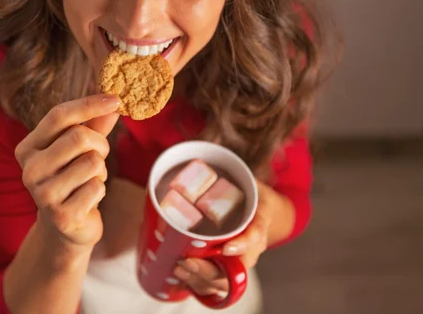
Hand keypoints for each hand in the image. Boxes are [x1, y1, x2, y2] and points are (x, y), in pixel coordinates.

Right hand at [14, 94, 119, 249]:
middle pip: (79, 137)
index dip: (89, 104)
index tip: (115, 99)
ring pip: (92, 162)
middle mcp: (30, 170)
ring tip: (89, 180)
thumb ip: (93, 125)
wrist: (64, 227)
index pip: (58, 115)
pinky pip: (97, 187)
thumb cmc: (72, 178)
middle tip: (98, 156)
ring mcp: (43, 195)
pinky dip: (100, 190)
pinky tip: (87, 199)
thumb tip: (114, 105)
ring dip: (101, 170)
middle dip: (100, 144)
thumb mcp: (79, 149)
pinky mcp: (62, 216)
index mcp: (28, 148)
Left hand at [173, 181, 272, 295]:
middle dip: (210, 271)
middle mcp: (253, 247)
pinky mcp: (229, 268)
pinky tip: (180, 278)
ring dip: (201, 280)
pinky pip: (217, 285)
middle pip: (236, 269)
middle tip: (186, 262)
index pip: (256, 235)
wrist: (266, 213)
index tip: (225, 249)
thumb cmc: (254, 195)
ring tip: (178, 269)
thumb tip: (204, 161)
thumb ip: (233, 175)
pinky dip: (199, 285)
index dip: (242, 245)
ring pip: (225, 282)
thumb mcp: (250, 181)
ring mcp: (241, 261)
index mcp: (260, 222)